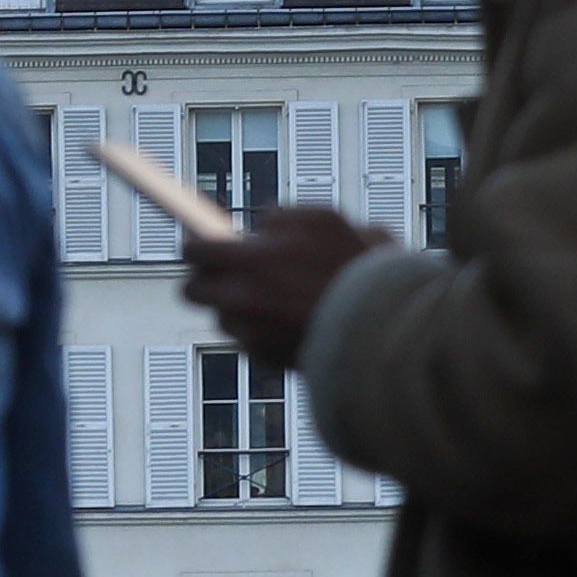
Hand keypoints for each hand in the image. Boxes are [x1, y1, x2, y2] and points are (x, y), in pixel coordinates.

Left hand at [183, 205, 386, 361]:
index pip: (193, 251)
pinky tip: (289, 322)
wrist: (384, 329)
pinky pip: (247, 341)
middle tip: (230, 272)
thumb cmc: (358, 271)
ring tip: (274, 298)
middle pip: (191, 291)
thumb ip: (282, 216)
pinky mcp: (265, 360)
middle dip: (206, 280)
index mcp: (249, 262)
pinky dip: (260, 332)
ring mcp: (250, 334)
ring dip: (237, 307)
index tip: (204, 245)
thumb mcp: (325, 220)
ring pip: (222, 317)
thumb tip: (262, 226)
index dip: (198, 245)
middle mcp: (241, 301)